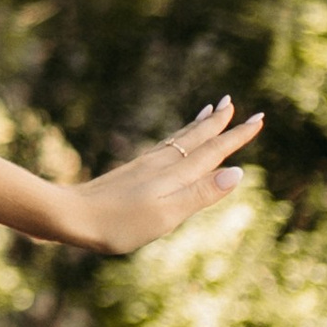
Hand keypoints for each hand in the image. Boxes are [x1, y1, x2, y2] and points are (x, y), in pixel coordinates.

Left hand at [61, 96, 262, 255]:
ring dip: (197, 125)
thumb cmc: (118, 223)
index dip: (237, 136)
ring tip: (210, 111)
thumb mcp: (166, 215)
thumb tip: (237, 172)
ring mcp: (144, 166)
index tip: (258, 117)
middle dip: (217, 122)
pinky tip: (173, 142)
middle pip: (195, 138)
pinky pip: (163, 147)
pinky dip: (177, 138)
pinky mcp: (130, 172)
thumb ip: (201, 194)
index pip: (213, 151)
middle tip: (233, 102)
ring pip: (178, 139)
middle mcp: (161, 164)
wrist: (68, 215)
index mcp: (174, 174)